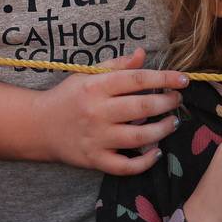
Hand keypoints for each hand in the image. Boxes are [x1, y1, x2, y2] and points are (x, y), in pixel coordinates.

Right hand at [41, 48, 186, 174]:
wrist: (38, 126)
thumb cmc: (68, 97)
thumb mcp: (87, 75)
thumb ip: (116, 65)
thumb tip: (143, 54)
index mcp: (96, 87)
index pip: (137, 79)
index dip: (165, 78)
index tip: (184, 79)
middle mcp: (98, 112)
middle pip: (143, 107)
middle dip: (168, 103)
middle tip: (177, 100)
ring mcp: (97, 138)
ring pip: (139, 137)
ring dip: (163, 130)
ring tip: (172, 123)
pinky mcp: (95, 160)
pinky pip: (126, 166)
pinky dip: (145, 162)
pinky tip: (156, 152)